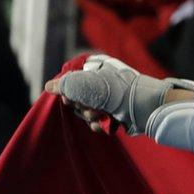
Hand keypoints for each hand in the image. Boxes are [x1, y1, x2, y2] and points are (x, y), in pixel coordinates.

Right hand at [44, 55, 193, 135]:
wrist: (145, 107)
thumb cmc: (115, 91)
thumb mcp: (86, 84)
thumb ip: (64, 85)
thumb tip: (48, 86)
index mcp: (95, 69)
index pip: (71, 80)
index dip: (68, 91)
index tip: (69, 98)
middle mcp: (102, 82)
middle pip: (77, 96)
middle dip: (81, 105)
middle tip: (88, 107)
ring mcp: (109, 98)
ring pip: (86, 110)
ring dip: (90, 115)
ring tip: (99, 115)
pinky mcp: (115, 113)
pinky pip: (98, 120)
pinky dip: (99, 124)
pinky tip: (105, 124)